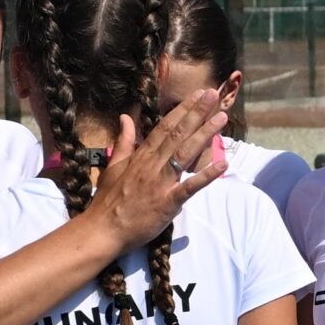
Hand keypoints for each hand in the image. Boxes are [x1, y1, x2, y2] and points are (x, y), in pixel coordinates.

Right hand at [83, 91, 229, 251]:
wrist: (102, 230)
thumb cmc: (108, 201)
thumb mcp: (113, 166)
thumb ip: (123, 142)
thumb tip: (125, 117)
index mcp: (140, 157)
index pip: (164, 128)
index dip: (182, 110)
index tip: (197, 95)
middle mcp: (152, 165)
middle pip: (177, 135)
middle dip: (196, 113)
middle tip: (213, 94)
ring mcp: (160, 183)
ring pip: (185, 153)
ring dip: (204, 134)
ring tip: (221, 117)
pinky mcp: (167, 203)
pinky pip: (189, 187)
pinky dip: (206, 176)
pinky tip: (223, 164)